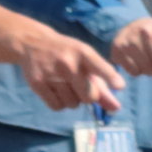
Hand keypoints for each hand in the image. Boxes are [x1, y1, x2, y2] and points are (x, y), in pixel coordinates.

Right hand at [10, 29, 124, 115]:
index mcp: (82, 52)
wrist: (32, 43)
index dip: (110, 77)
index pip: (100, 67)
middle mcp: (67, 63)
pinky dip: (59, 103)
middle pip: (90, 96)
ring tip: (65, 85)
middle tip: (80, 85)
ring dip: (72, 99)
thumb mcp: (85, 61)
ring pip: (73, 104)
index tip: (119, 85)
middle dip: (89, 96)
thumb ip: (102, 84)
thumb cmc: (66, 54)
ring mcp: (51, 73)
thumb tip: (116, 108)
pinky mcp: (38, 83)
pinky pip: (57, 106)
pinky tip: (55, 90)